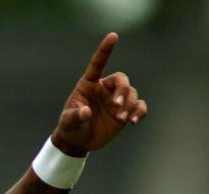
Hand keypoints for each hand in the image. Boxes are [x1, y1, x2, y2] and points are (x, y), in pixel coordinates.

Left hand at [52, 33, 147, 155]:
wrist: (79, 142)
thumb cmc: (70, 127)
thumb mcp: (68, 122)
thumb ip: (75, 116)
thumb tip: (86, 112)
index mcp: (89, 85)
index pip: (98, 64)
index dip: (106, 50)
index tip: (113, 36)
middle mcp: (105, 89)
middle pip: (122, 80)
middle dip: (123, 91)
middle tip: (116, 105)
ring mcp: (117, 100)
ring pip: (132, 93)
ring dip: (130, 105)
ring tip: (121, 119)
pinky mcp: (126, 111)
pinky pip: (140, 106)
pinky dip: (140, 112)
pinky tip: (134, 121)